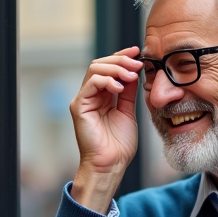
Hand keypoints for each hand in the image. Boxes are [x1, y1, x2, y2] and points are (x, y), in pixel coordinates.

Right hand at [69, 47, 141, 212]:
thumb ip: (128, 93)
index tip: (138, 52)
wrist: (111, 164)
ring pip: (95, 69)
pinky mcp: (79, 107)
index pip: (109, 68)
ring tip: (131, 75)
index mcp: (102, 96)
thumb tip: (134, 72)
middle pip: (100, 64)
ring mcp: (83, 100)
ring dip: (116, 68)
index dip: (122, 57)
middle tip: (137, 64)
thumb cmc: (119, 145)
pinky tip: (120, 87)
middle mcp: (90, 96)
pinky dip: (107, 81)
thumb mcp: (128, 112)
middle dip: (121, 60)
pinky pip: (91, 84)